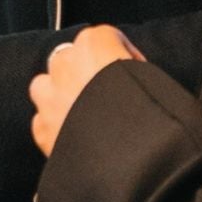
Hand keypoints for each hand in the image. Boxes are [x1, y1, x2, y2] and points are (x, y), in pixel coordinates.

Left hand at [29, 25, 141, 155]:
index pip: (106, 37)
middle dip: (86, 72)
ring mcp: (48, 96)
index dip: (124, 57)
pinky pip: (44, 120)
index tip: (136, 75)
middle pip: (71, 58)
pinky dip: (56, 126)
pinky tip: (78, 139)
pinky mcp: (41, 128)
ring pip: (47, 85)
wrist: (129, 164)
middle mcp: (65, 63)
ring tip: (88, 115)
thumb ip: (139, 70)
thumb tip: (137, 81)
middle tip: (110, 96)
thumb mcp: (160, 81)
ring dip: (62, 94)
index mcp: (94, 43)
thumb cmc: (153, 118)